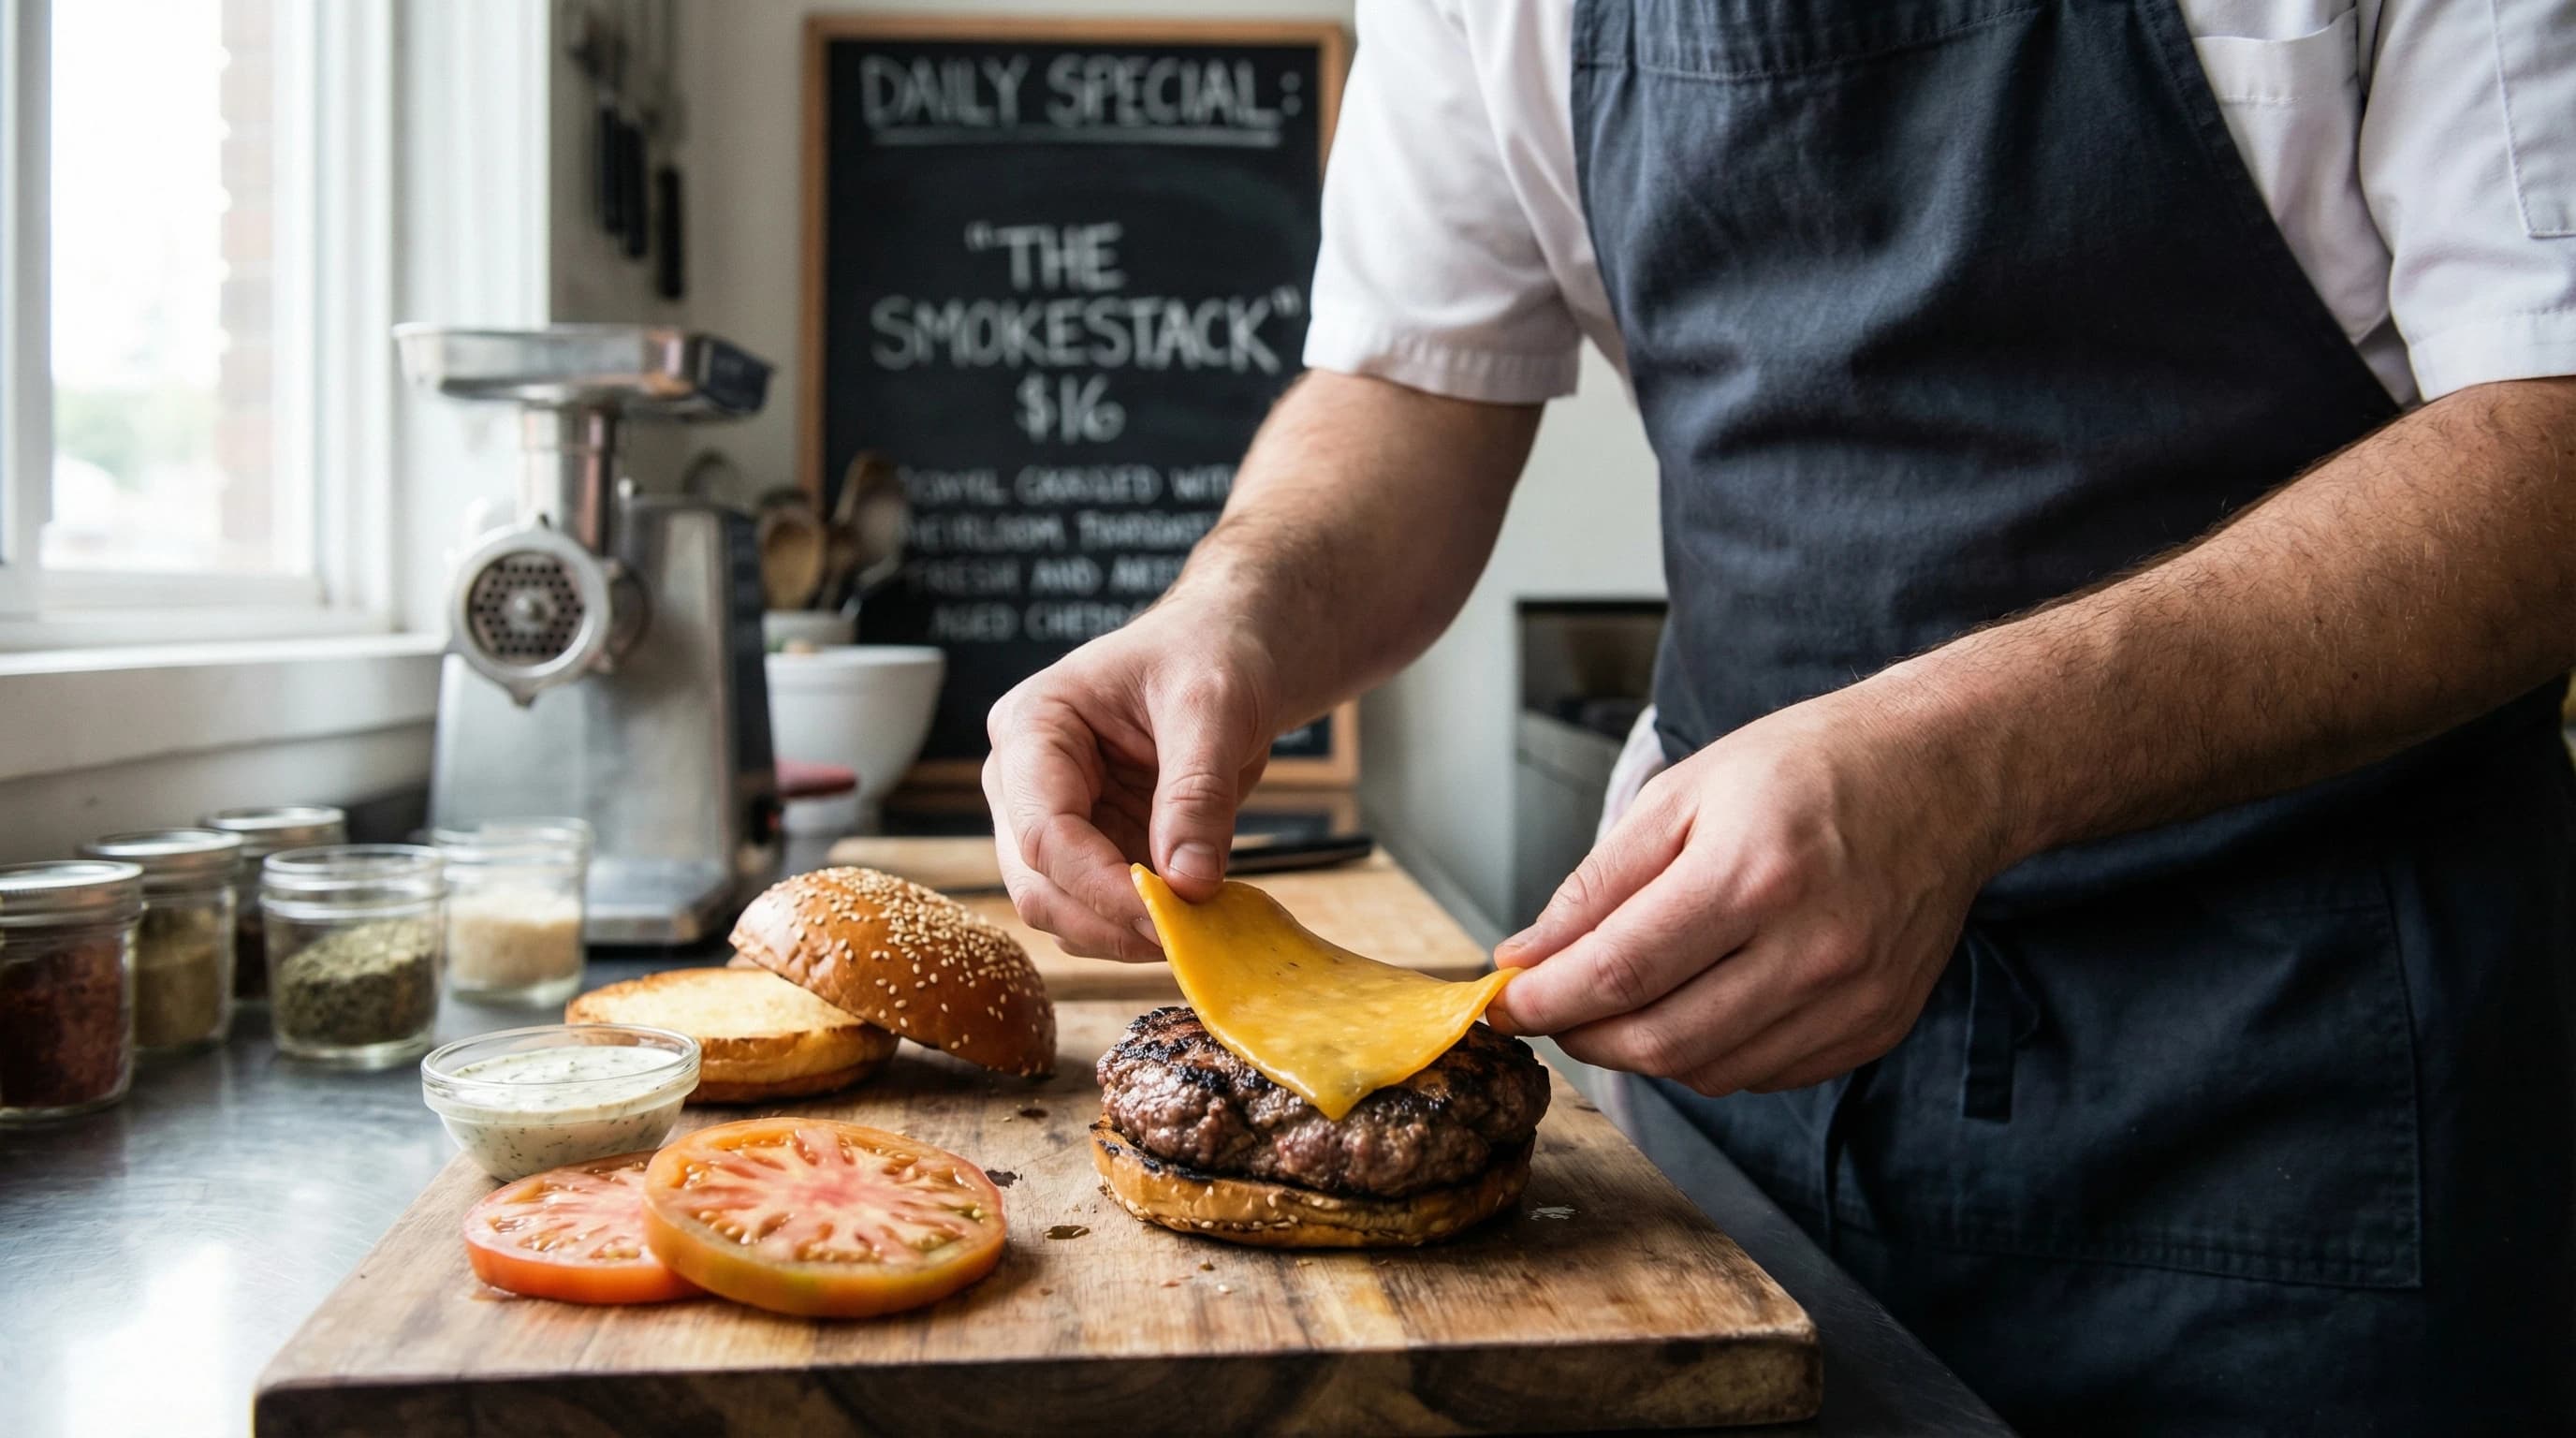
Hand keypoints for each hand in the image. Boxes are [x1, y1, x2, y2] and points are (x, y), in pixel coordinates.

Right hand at [983, 606, 1280, 960]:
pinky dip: (1140, 927)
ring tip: (1200, 926)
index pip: (1042, 829)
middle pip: (1036, 883)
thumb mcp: (1214, 706)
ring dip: (1124, 934)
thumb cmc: (1209, 652)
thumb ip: (1197, 792)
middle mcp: (1022, 780)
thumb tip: (1187, 884)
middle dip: (1108, 921)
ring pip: (1060, 910)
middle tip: (1187, 939)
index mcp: (1032, 726)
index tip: (1168, 918)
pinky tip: (1193, 917)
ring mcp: (1050, 820)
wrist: (1227, 651)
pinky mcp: (1088, 849)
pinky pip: (1096, 911)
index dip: (1100, 886)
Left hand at [1488, 684, 2009, 1096]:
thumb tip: (1527, 956)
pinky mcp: (1875, 1026)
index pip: (1618, 973)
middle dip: (1582, 1035)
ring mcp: (1851, 997)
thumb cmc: (1811, 766)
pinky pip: (1763, 1074)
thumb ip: (1599, 884)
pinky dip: (1709, 1054)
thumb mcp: (1686, 792)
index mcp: (1752, 873)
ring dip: (1642, 1050)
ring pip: (1707, 1072)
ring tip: (1620, 1001)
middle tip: (1551, 1008)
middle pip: (1659, 1040)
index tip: (1501, 1002)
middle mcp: (1810, 948)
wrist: (1945, 773)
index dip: (1544, 1001)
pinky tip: (1696, 1005)